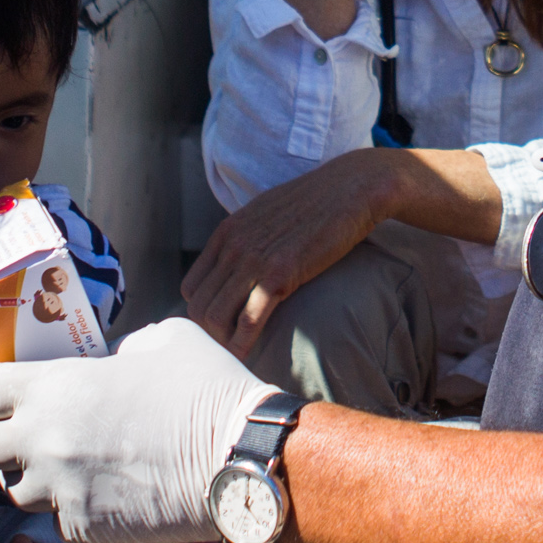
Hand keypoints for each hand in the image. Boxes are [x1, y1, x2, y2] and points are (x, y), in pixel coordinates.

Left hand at [0, 319, 269, 542]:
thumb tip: (113, 364)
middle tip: (40, 435)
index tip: (13, 396)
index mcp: (54, 387)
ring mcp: (61, 490)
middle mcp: (45, 440)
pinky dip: (74, 510)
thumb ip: (121, 349)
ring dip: (37, 479)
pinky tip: (106, 495)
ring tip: (74, 468)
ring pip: (16, 493)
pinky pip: (57, 522)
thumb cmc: (207, 392)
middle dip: (7, 441)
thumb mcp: (164, 340)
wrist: (242, 461)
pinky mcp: (83, 530)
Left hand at [185, 153, 394, 354]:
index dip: (202, 312)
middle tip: (230, 348)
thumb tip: (244, 260)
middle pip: (199, 307)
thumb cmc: (316, 203)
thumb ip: (248, 236)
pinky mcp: (280, 274)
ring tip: (241, 354)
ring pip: (216, 317)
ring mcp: (254, 260)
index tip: (221, 327)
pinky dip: (244, 344)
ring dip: (224, 342)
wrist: (351, 189)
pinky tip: (251, 353)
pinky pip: (248, 321)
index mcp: (227, 232)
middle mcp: (233, 246)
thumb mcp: (268, 213)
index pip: (192, 287)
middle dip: (210, 334)